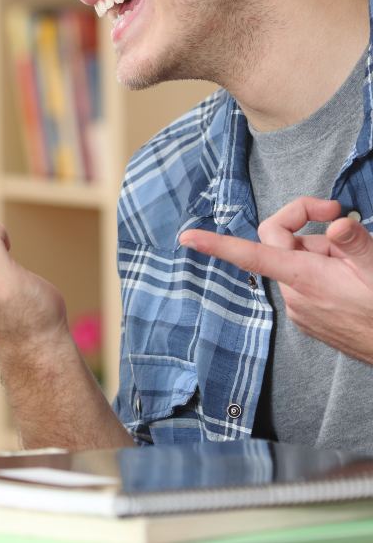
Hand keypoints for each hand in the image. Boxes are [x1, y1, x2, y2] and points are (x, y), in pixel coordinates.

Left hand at [180, 197, 372, 363]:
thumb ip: (355, 243)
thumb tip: (337, 224)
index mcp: (302, 277)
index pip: (251, 255)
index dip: (217, 245)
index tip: (187, 238)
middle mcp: (293, 293)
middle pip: (279, 243)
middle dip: (309, 231)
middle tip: (343, 229)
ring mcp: (299, 308)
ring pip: (296, 261)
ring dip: (321, 254)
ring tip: (356, 268)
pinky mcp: (307, 318)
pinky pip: (304, 282)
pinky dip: (322, 273)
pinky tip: (350, 284)